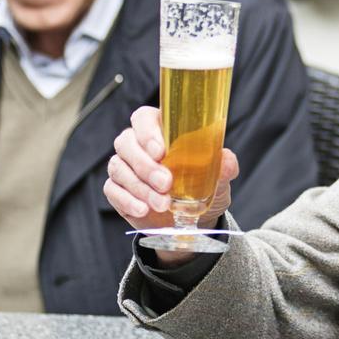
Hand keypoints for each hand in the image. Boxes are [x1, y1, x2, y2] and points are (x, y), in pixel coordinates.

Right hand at [105, 106, 238, 263]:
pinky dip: (128, 201)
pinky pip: (112, 190)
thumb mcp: (218, 176)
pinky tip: (143, 209)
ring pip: (119, 168)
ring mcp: (124, 166)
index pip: (144, 119)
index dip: (148, 132)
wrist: (193, 219)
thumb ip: (223, 165)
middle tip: (166, 183)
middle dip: (146, 165)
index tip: (161, 151)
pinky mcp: (117, 189)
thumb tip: (225, 162)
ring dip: (141, 187)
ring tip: (162, 204)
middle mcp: (137, 144)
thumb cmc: (202, 186)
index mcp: (160, 130)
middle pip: (126, 143)